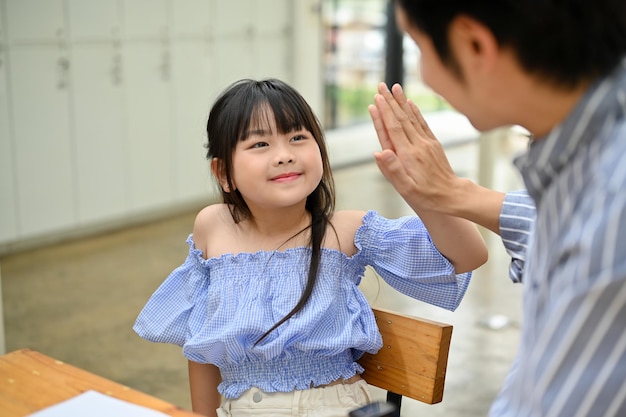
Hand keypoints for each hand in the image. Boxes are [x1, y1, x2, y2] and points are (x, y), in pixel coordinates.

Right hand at [368, 82, 458, 213]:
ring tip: (395, 88)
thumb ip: (392, 170)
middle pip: (401, 118)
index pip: (393, 128)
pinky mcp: (433, 144)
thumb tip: (379, 152)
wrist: (453, 196)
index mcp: (408, 155)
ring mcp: (427, 143)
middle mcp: (418, 145)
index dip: (384, 112)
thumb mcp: (406, 189)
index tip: (376, 99)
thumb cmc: (427, 196)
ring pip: (411, 118)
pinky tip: (410, 103)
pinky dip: (415, 111)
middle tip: (381, 85)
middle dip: (390, 101)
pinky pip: (422, 124)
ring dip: (401, 101)